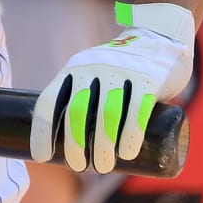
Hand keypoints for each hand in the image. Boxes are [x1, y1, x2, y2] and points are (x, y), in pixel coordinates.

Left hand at [30, 1, 194, 173]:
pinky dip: (131, 134)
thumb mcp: (92, 73)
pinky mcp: (148, 78)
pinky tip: (128, 153)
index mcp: (74, 68)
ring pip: (108, 113)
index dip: (43, 130)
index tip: (43, 156)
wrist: (159, 36)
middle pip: (78, 110)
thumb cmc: (119, 69)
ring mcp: (122, 71)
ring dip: (103, 146)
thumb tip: (67, 144)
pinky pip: (137, 109)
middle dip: (75, 143)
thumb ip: (81, 98)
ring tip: (103, 166)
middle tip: (79, 166)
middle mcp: (94, 67)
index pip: (50, 100)